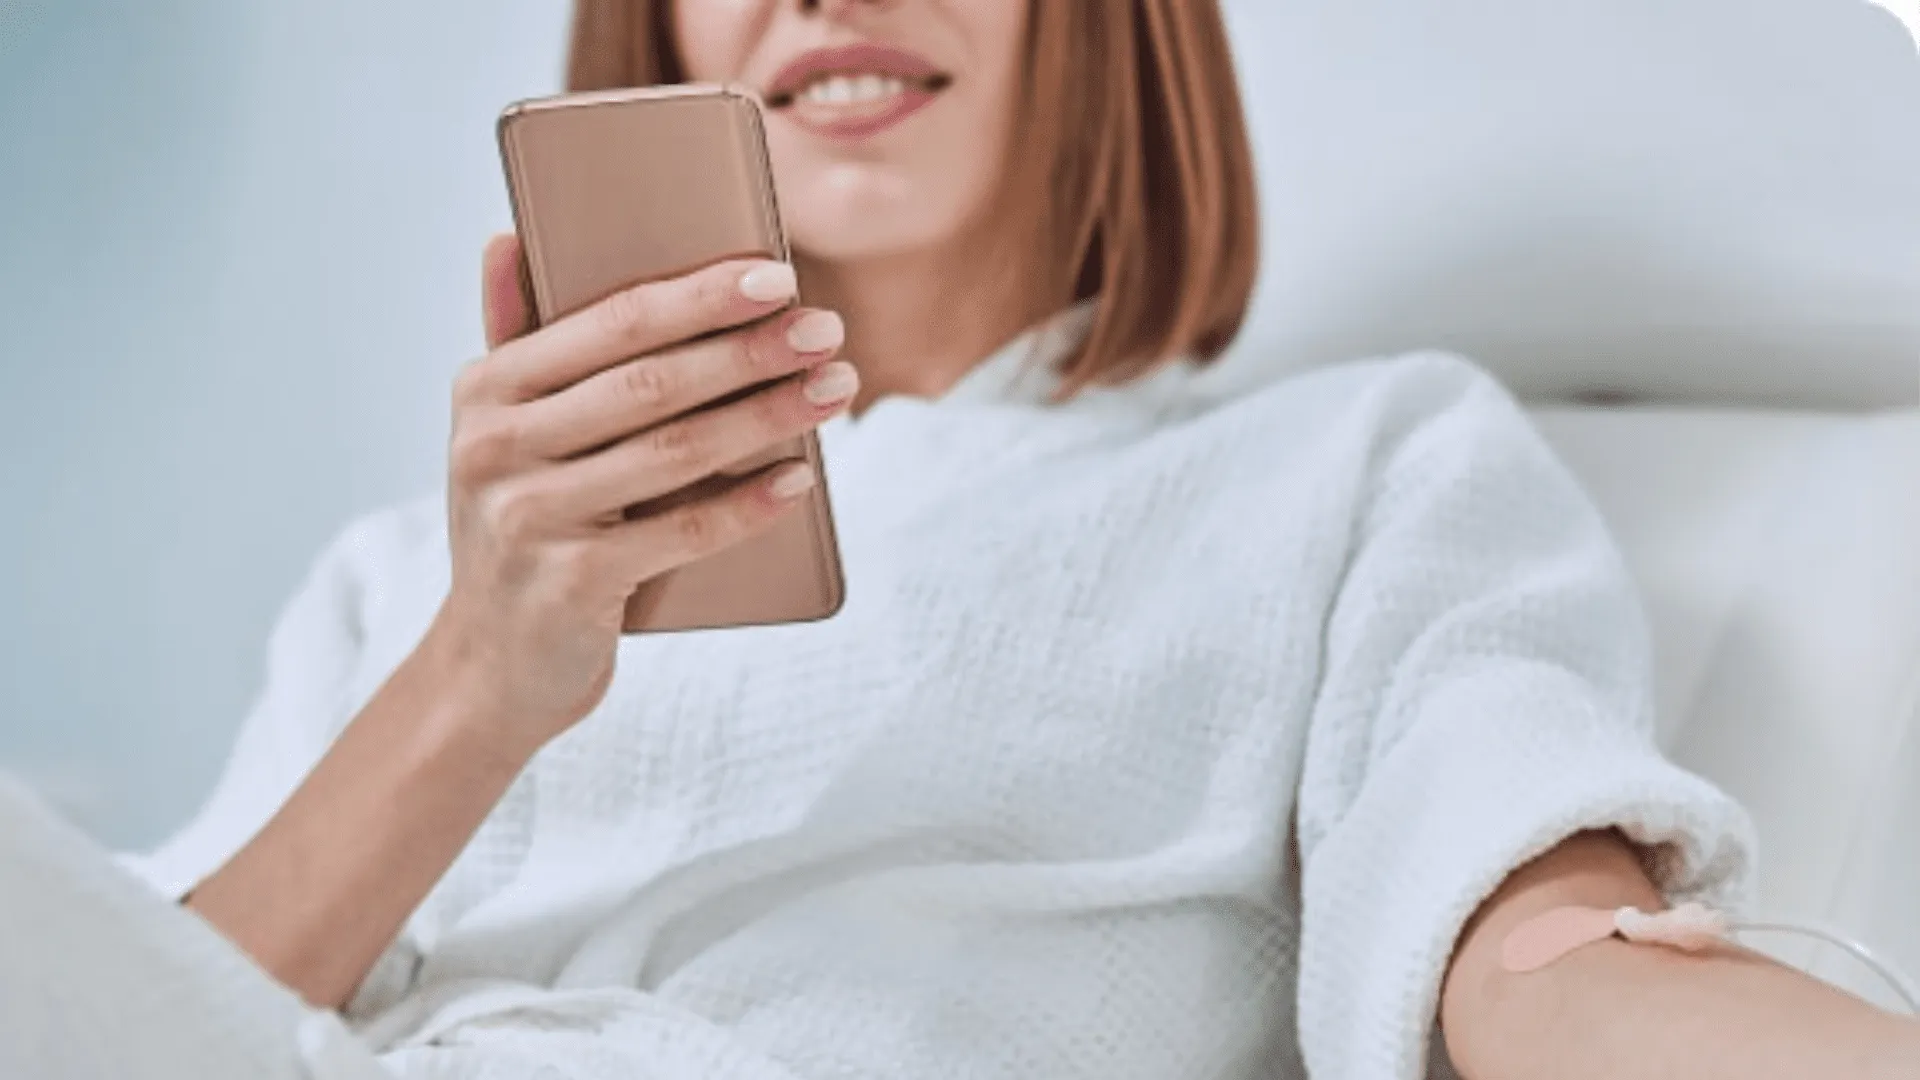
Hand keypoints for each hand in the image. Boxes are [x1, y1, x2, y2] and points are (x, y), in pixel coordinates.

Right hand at [427, 233, 856, 754]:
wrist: (490, 666)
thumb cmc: (522, 527)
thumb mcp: (499, 434)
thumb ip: (511, 339)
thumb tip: (509, 236)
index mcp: (486, 390)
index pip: (610, 323)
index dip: (700, 297)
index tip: (778, 278)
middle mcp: (497, 448)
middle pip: (651, 384)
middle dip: (751, 351)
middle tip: (828, 331)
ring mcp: (530, 519)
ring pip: (675, 453)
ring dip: (768, 416)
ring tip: (836, 390)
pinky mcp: (570, 584)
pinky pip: (681, 533)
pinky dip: (748, 505)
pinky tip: (802, 477)